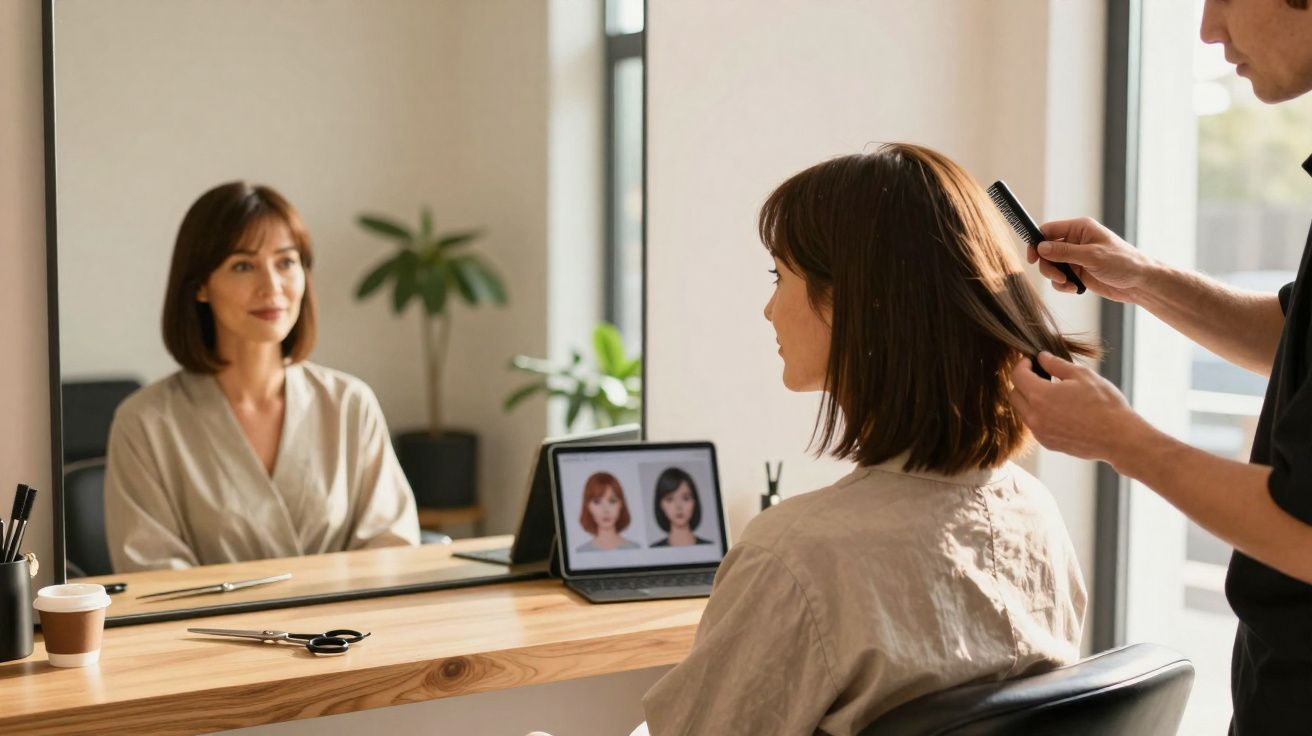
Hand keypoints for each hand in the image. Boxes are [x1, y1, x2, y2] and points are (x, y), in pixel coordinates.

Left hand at [1009, 352, 1149, 465]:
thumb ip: (1056, 364)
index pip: (1017, 376)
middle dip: (1022, 382)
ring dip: (1030, 400)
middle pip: (1014, 395)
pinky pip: (1035, 425)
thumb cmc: (1104, 403)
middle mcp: (1034, 417)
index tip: (1031, 361)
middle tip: (1039, 375)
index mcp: (1040, 396)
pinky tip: (1059, 409)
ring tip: (1052, 392)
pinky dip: (1039, 415)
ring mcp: (1040, 433)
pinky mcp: (1048, 443)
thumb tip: (1041, 357)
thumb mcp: (1081, 375)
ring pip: (1023, 412)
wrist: (1119, 437)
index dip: (1022, 365)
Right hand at [1028, 217, 1153, 302]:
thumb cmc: (1123, 263)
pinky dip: (1063, 285)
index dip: (1037, 243)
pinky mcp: (1078, 272)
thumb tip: (1040, 247)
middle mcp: (1075, 241)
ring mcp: (1076, 257)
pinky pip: (1059, 278)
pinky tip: (1075, 289)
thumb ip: (1064, 252)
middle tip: (1059, 277)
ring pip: (1051, 266)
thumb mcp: (1092, 256)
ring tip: (1069, 284)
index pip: (1048, 230)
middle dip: (1048, 266)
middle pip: (1046, 250)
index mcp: (1080, 229)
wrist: (1139, 283)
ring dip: (1055, 277)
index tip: (1033, 258)